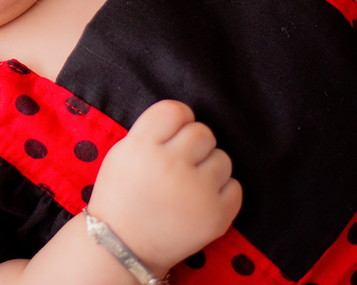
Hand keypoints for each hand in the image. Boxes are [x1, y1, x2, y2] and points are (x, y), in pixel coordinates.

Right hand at [86, 101, 240, 275]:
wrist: (124, 247)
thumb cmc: (121, 197)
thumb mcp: (122, 154)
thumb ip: (151, 133)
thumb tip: (183, 121)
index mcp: (143, 147)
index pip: (175, 110)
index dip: (178, 119)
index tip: (175, 132)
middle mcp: (171, 164)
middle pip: (202, 132)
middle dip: (194, 145)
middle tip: (181, 162)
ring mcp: (197, 191)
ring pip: (223, 158)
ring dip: (209, 167)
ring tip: (190, 184)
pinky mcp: (217, 216)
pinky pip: (235, 187)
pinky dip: (222, 192)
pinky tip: (202, 200)